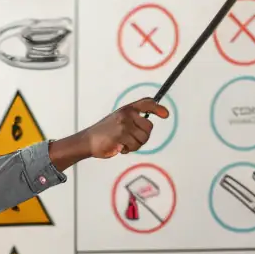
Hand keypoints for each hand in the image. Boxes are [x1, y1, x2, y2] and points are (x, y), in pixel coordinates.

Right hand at [48, 98, 170, 169]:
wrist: (88, 140)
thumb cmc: (104, 132)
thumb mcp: (119, 120)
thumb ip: (133, 119)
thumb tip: (148, 125)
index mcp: (127, 109)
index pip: (147, 103)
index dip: (158, 108)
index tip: (166, 114)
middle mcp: (127, 114)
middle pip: (149, 126)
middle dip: (143, 136)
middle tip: (132, 139)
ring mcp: (124, 124)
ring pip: (143, 138)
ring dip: (135, 145)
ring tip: (124, 143)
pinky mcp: (122, 134)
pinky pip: (135, 145)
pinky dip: (128, 149)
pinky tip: (119, 146)